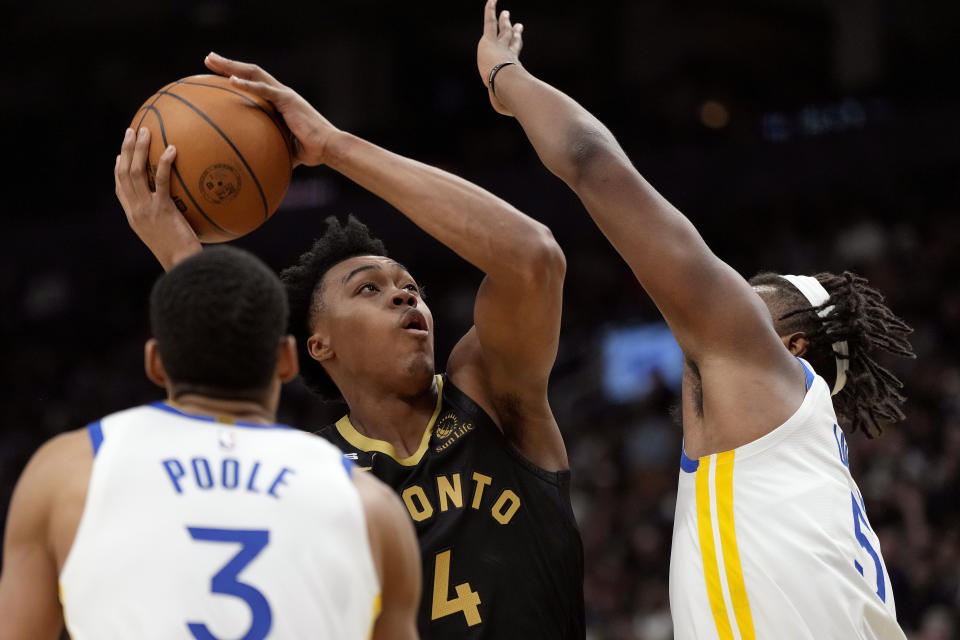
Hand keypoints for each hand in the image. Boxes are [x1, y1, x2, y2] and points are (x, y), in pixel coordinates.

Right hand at [115, 128, 201, 270]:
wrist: (183, 266)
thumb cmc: (182, 256)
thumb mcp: (170, 237)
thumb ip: (169, 220)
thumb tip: (183, 211)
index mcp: (134, 217)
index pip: (121, 189)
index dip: (118, 170)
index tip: (118, 156)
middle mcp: (135, 211)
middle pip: (124, 174)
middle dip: (125, 150)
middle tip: (130, 131)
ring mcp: (146, 209)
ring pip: (135, 172)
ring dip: (138, 148)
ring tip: (144, 130)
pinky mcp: (162, 209)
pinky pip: (161, 181)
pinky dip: (164, 163)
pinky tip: (172, 149)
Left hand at [205, 52, 338, 166]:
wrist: (328, 148)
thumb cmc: (311, 151)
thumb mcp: (285, 150)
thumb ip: (271, 151)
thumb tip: (258, 166)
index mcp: (280, 102)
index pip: (255, 83)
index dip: (237, 76)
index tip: (218, 74)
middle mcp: (281, 93)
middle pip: (251, 72)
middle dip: (228, 64)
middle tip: (209, 58)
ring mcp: (284, 94)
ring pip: (254, 73)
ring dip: (231, 66)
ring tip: (212, 60)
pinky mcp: (288, 100)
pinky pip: (264, 89)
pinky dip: (247, 84)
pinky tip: (231, 80)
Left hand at [478, 0, 523, 116]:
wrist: (506, 83)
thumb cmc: (507, 96)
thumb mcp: (504, 104)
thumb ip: (503, 105)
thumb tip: (506, 110)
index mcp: (512, 67)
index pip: (515, 54)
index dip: (517, 46)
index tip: (519, 39)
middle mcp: (508, 54)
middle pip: (511, 40)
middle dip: (514, 32)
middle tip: (518, 24)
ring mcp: (499, 46)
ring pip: (502, 30)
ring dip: (503, 21)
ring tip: (504, 13)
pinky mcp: (488, 40)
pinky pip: (489, 21)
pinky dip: (490, 10)